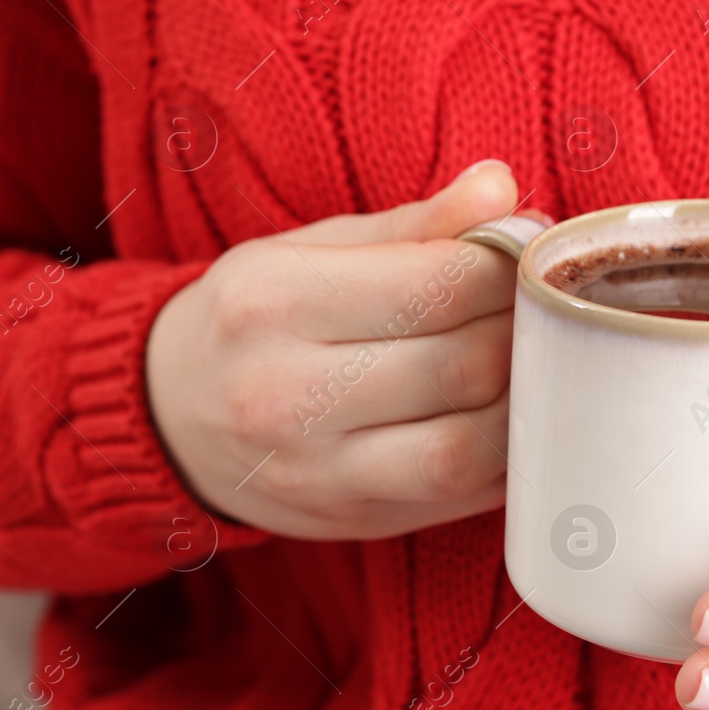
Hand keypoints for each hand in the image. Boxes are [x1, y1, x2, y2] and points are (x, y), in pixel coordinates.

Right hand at [146, 161, 543, 539]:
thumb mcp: (313, 249)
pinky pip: (459, 499)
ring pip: (466, 447)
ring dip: (524, 404)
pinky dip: (505, 460)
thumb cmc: (256, 318)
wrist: (167, 416)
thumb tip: (502, 188)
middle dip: (523, 334)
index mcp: (274, 302)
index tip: (527, 259)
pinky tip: (515, 422)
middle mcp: (284, 394)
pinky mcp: (350, 521)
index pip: (437, 285)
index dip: (508, 271)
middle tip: (541, 312)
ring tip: (535, 366)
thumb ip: (416, 224)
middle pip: (462, 366)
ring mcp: (316, 472)